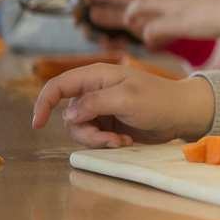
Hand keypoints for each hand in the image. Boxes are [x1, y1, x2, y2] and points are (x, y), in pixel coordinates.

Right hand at [31, 63, 213, 147]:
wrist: (182, 114)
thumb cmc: (159, 100)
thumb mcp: (126, 99)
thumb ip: (94, 104)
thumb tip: (68, 115)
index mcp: (97, 76)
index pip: (58, 85)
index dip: (43, 103)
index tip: (38, 124)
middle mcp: (95, 91)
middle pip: (67, 115)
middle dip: (84, 131)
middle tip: (107, 138)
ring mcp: (101, 108)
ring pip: (79, 129)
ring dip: (97, 140)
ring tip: (120, 142)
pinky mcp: (109, 123)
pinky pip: (94, 137)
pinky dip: (106, 143)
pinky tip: (125, 142)